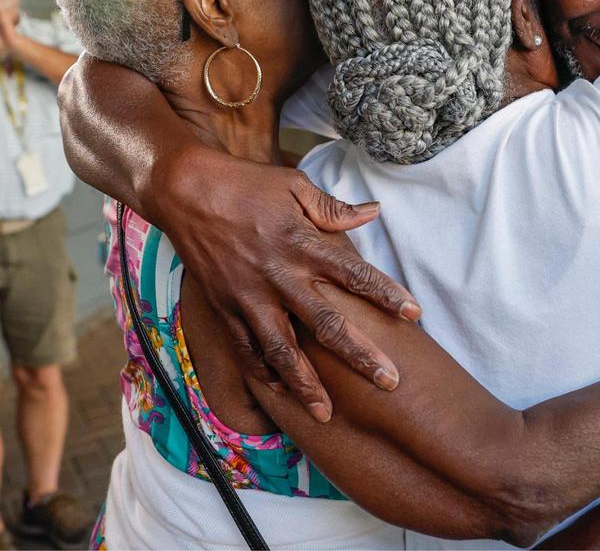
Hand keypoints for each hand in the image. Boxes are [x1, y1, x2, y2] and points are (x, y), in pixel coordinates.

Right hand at [157, 149, 420, 421]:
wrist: (185, 190)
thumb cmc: (246, 183)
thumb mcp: (294, 185)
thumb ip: (333, 208)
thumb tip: (373, 212)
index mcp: (301, 243)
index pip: (354, 274)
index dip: (386, 294)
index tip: (414, 314)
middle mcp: (278, 276)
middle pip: (326, 324)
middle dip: (359, 356)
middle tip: (389, 382)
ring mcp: (249, 297)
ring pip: (282, 351)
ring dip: (306, 385)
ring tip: (326, 415)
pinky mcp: (224, 307)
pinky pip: (245, 349)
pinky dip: (263, 374)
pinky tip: (280, 394)